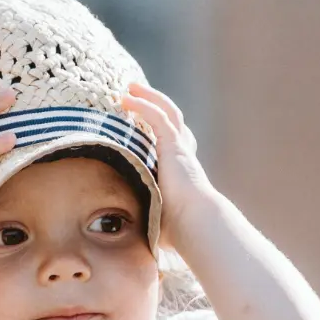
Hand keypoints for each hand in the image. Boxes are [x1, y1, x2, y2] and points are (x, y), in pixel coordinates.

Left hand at [121, 84, 216, 241]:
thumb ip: (144, 216)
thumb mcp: (156, 218)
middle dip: (154, 103)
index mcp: (181, 170)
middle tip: (134, 93)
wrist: (195, 224)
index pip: (171, 142)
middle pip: (172, 119)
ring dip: (148, 97)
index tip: (142, 121)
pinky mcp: (175, 146)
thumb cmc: (178, 230)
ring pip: (167, 112)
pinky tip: (127, 97)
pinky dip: (144, 105)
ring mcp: (181, 148)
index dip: (158, 128)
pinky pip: (158, 117)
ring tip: (130, 87)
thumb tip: (124, 233)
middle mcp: (184, 155)